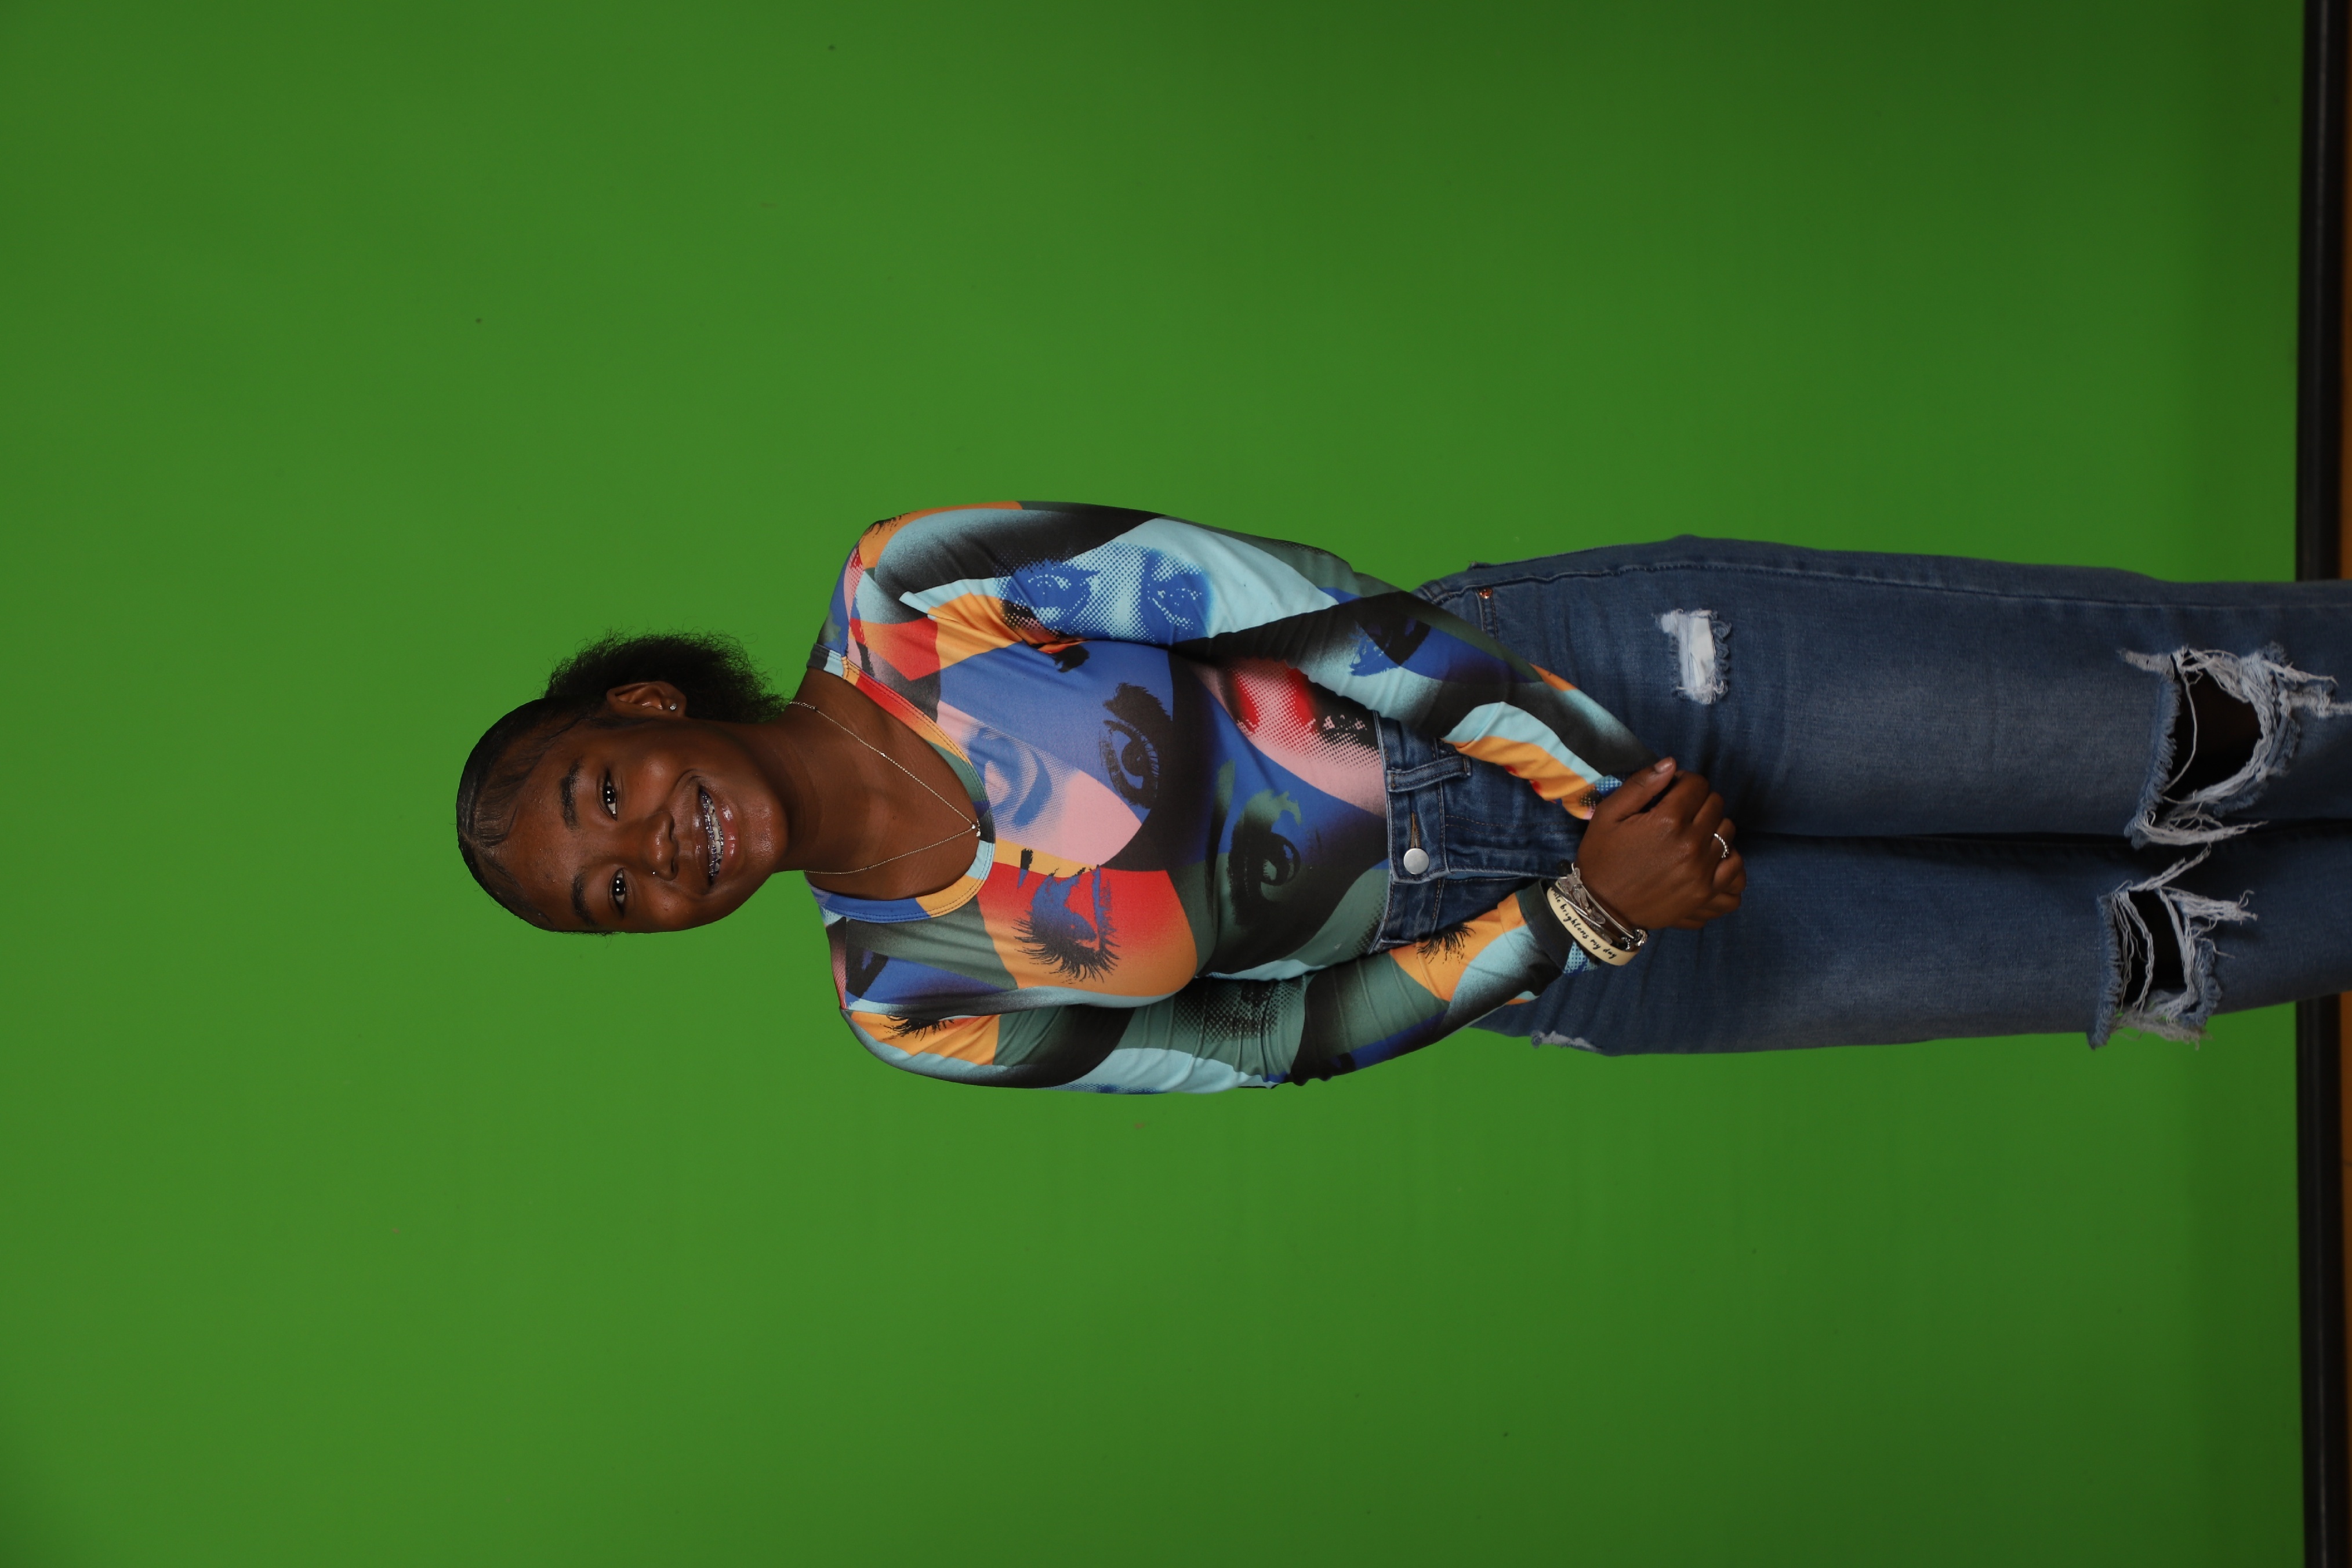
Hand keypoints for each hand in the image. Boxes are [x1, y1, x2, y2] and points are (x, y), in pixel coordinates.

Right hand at [1573, 759, 1745, 930]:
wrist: (1601, 908)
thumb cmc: (1602, 859)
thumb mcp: (1609, 815)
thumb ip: (1641, 785)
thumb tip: (1672, 764)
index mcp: (1668, 820)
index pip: (1698, 784)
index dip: (1684, 783)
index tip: (1672, 793)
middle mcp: (1691, 843)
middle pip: (1716, 805)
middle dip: (1699, 803)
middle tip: (1680, 814)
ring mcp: (1703, 871)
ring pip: (1728, 833)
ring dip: (1713, 829)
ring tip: (1693, 837)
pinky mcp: (1707, 893)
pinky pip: (1737, 868)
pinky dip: (1729, 860)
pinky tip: (1711, 859)